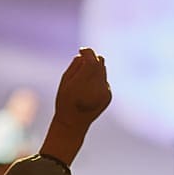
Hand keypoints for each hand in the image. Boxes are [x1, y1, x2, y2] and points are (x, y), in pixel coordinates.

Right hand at [39, 47, 111, 164]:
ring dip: (95, 68)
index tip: (81, 50)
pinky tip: (89, 88)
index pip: (91, 61)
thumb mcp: (64, 82)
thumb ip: (75, 67)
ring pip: (103, 70)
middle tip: (83, 61)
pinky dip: (98, 78)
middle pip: (99, 63)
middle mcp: (96, 88)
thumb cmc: (64, 102)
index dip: (87, 52)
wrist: (73, 123)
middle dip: (91, 59)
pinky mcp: (109, 95)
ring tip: (84, 77)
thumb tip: (83, 56)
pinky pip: (104, 79)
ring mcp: (104, 92)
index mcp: (82, 85)